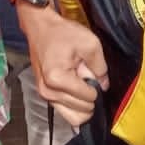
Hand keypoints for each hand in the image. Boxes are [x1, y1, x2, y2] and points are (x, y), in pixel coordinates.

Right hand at [18, 1, 108, 128]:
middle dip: (87, 94)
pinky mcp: (43, 96)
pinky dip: (74, 104)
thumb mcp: (90, 44)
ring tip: (78, 82)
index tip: (87, 70)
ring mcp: (44, 95)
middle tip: (82, 74)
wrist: (40, 27)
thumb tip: (104, 86)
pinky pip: (65, 112)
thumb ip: (101, 68)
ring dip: (81, 102)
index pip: (89, 98)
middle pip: (82, 110)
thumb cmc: (62, 33)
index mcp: (57, 79)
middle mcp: (48, 91)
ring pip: (74, 117)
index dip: (95, 85)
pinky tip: (74, 88)